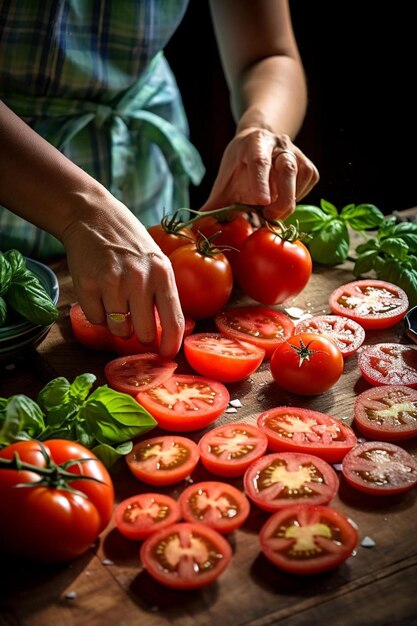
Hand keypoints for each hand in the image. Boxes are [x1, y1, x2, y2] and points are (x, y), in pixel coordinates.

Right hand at [61, 195, 183, 358]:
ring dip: (117, 325)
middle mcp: (139, 279)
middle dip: (140, 336)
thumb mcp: (157, 262)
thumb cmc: (130, 244)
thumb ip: (163, 294)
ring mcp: (112, 282)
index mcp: (162, 274)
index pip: (173, 322)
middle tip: (136, 326)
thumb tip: (168, 334)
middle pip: (143, 334)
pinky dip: (98, 314)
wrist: (94, 217)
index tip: (166, 355)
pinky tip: (100, 293)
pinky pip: (96, 320)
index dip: (170, 346)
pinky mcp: (87, 284)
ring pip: (118, 330)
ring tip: (116, 302)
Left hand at [200, 128, 318, 220]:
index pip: (259, 161)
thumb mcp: (224, 182)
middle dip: (281, 198)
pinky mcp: (308, 165)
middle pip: (286, 169)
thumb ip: (214, 205)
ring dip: (290, 200)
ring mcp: (296, 152)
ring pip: (301, 176)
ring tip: (273, 213)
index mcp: (254, 143)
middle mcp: (278, 143)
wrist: (259, 143)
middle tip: (269, 217)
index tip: (261, 203)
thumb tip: (196, 228)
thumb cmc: (239, 167)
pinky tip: (284, 200)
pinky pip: (309, 181)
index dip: (261, 182)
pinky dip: (298, 196)